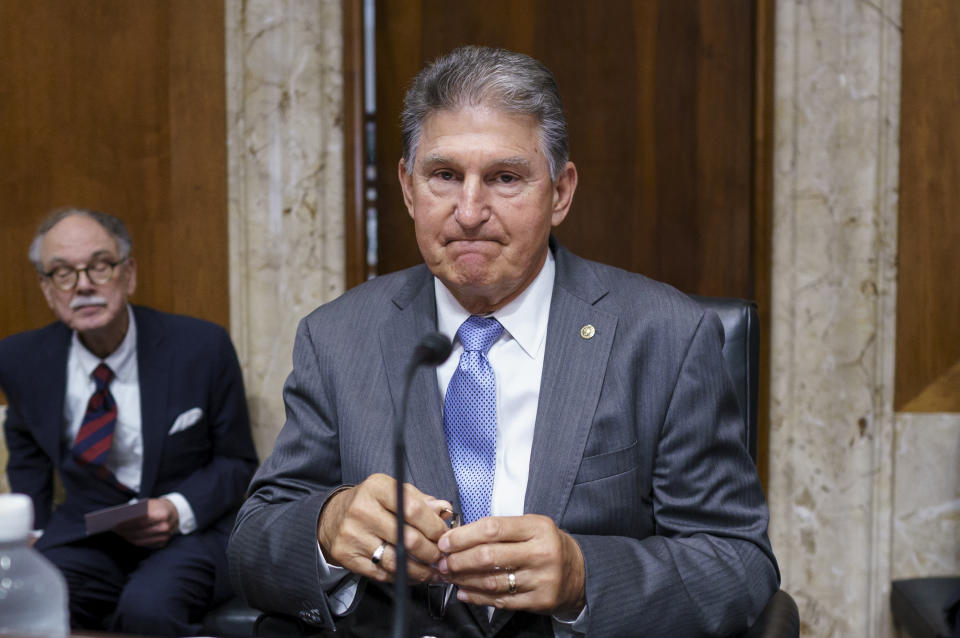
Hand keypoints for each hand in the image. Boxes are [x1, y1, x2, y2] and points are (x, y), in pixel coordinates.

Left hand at [112, 498, 179, 547]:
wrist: (176, 513)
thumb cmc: (159, 506)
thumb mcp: (151, 503)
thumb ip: (139, 509)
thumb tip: (121, 517)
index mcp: (163, 515)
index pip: (140, 520)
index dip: (127, 521)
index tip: (115, 521)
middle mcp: (165, 527)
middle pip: (139, 531)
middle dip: (125, 529)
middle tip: (113, 527)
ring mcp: (165, 537)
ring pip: (140, 539)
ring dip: (127, 536)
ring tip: (118, 531)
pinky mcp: (162, 544)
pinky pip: (144, 544)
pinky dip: (134, 540)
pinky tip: (126, 535)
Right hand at [317, 473, 452, 584]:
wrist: (333, 517)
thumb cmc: (370, 503)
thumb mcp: (393, 491)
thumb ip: (420, 501)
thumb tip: (444, 510)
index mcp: (377, 488)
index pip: (413, 509)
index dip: (434, 526)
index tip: (443, 536)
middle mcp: (362, 510)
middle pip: (407, 538)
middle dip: (430, 552)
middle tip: (440, 557)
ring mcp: (353, 534)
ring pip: (396, 561)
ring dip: (420, 570)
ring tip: (431, 571)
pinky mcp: (347, 556)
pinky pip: (382, 574)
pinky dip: (401, 577)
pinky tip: (412, 575)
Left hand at [437, 514, 585, 616]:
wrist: (579, 573)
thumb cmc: (547, 545)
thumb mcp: (531, 526)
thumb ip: (501, 529)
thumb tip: (459, 536)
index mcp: (537, 528)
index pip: (493, 529)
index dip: (464, 536)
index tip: (445, 541)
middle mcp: (541, 553)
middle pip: (489, 556)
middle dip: (458, 560)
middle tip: (442, 562)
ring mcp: (541, 579)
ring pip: (492, 581)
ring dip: (464, 580)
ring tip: (449, 576)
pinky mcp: (539, 601)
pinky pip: (501, 601)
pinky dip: (477, 597)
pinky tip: (464, 592)